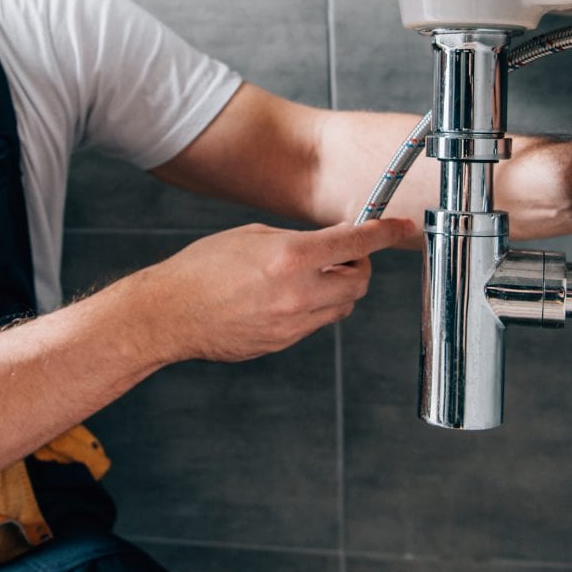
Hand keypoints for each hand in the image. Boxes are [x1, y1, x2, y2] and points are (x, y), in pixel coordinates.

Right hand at [140, 218, 412, 363]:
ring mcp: (292, 324)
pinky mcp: (283, 343)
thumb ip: (298, 240)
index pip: (357, 243)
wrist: (169, 314)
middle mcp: (298, 292)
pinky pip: (316, 324)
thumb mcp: (253, 236)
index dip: (386, 233)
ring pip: (342, 307)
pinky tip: (284, 298)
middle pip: (359, 282)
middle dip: (357, 266)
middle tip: (343, 256)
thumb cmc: (202, 268)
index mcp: (290, 256)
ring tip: (306, 277)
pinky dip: (314, 308)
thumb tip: (332, 243)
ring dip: (337, 289)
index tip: (402, 228)